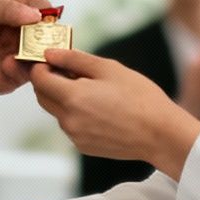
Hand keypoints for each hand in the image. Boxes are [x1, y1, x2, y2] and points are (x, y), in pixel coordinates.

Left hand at [0, 0, 51, 95]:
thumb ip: (6, 8)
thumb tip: (36, 15)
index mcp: (16, 9)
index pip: (43, 8)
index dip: (48, 13)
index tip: (48, 19)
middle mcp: (21, 33)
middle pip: (47, 37)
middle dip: (49, 40)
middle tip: (46, 43)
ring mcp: (15, 56)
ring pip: (39, 59)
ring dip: (37, 58)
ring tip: (28, 56)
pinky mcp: (6, 77)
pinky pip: (21, 76)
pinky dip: (18, 71)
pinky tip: (7, 65)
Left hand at [32, 49, 199, 179]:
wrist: (160, 134)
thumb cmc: (139, 97)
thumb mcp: (108, 69)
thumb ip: (74, 59)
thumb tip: (49, 53)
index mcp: (72, 98)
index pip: (38, 79)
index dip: (41, 66)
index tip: (53, 59)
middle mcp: (68, 120)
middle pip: (43, 97)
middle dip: (49, 81)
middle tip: (70, 70)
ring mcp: (75, 136)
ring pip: (56, 112)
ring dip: (63, 98)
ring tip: (93, 89)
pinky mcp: (83, 146)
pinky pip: (70, 125)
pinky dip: (75, 113)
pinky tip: (100, 107)